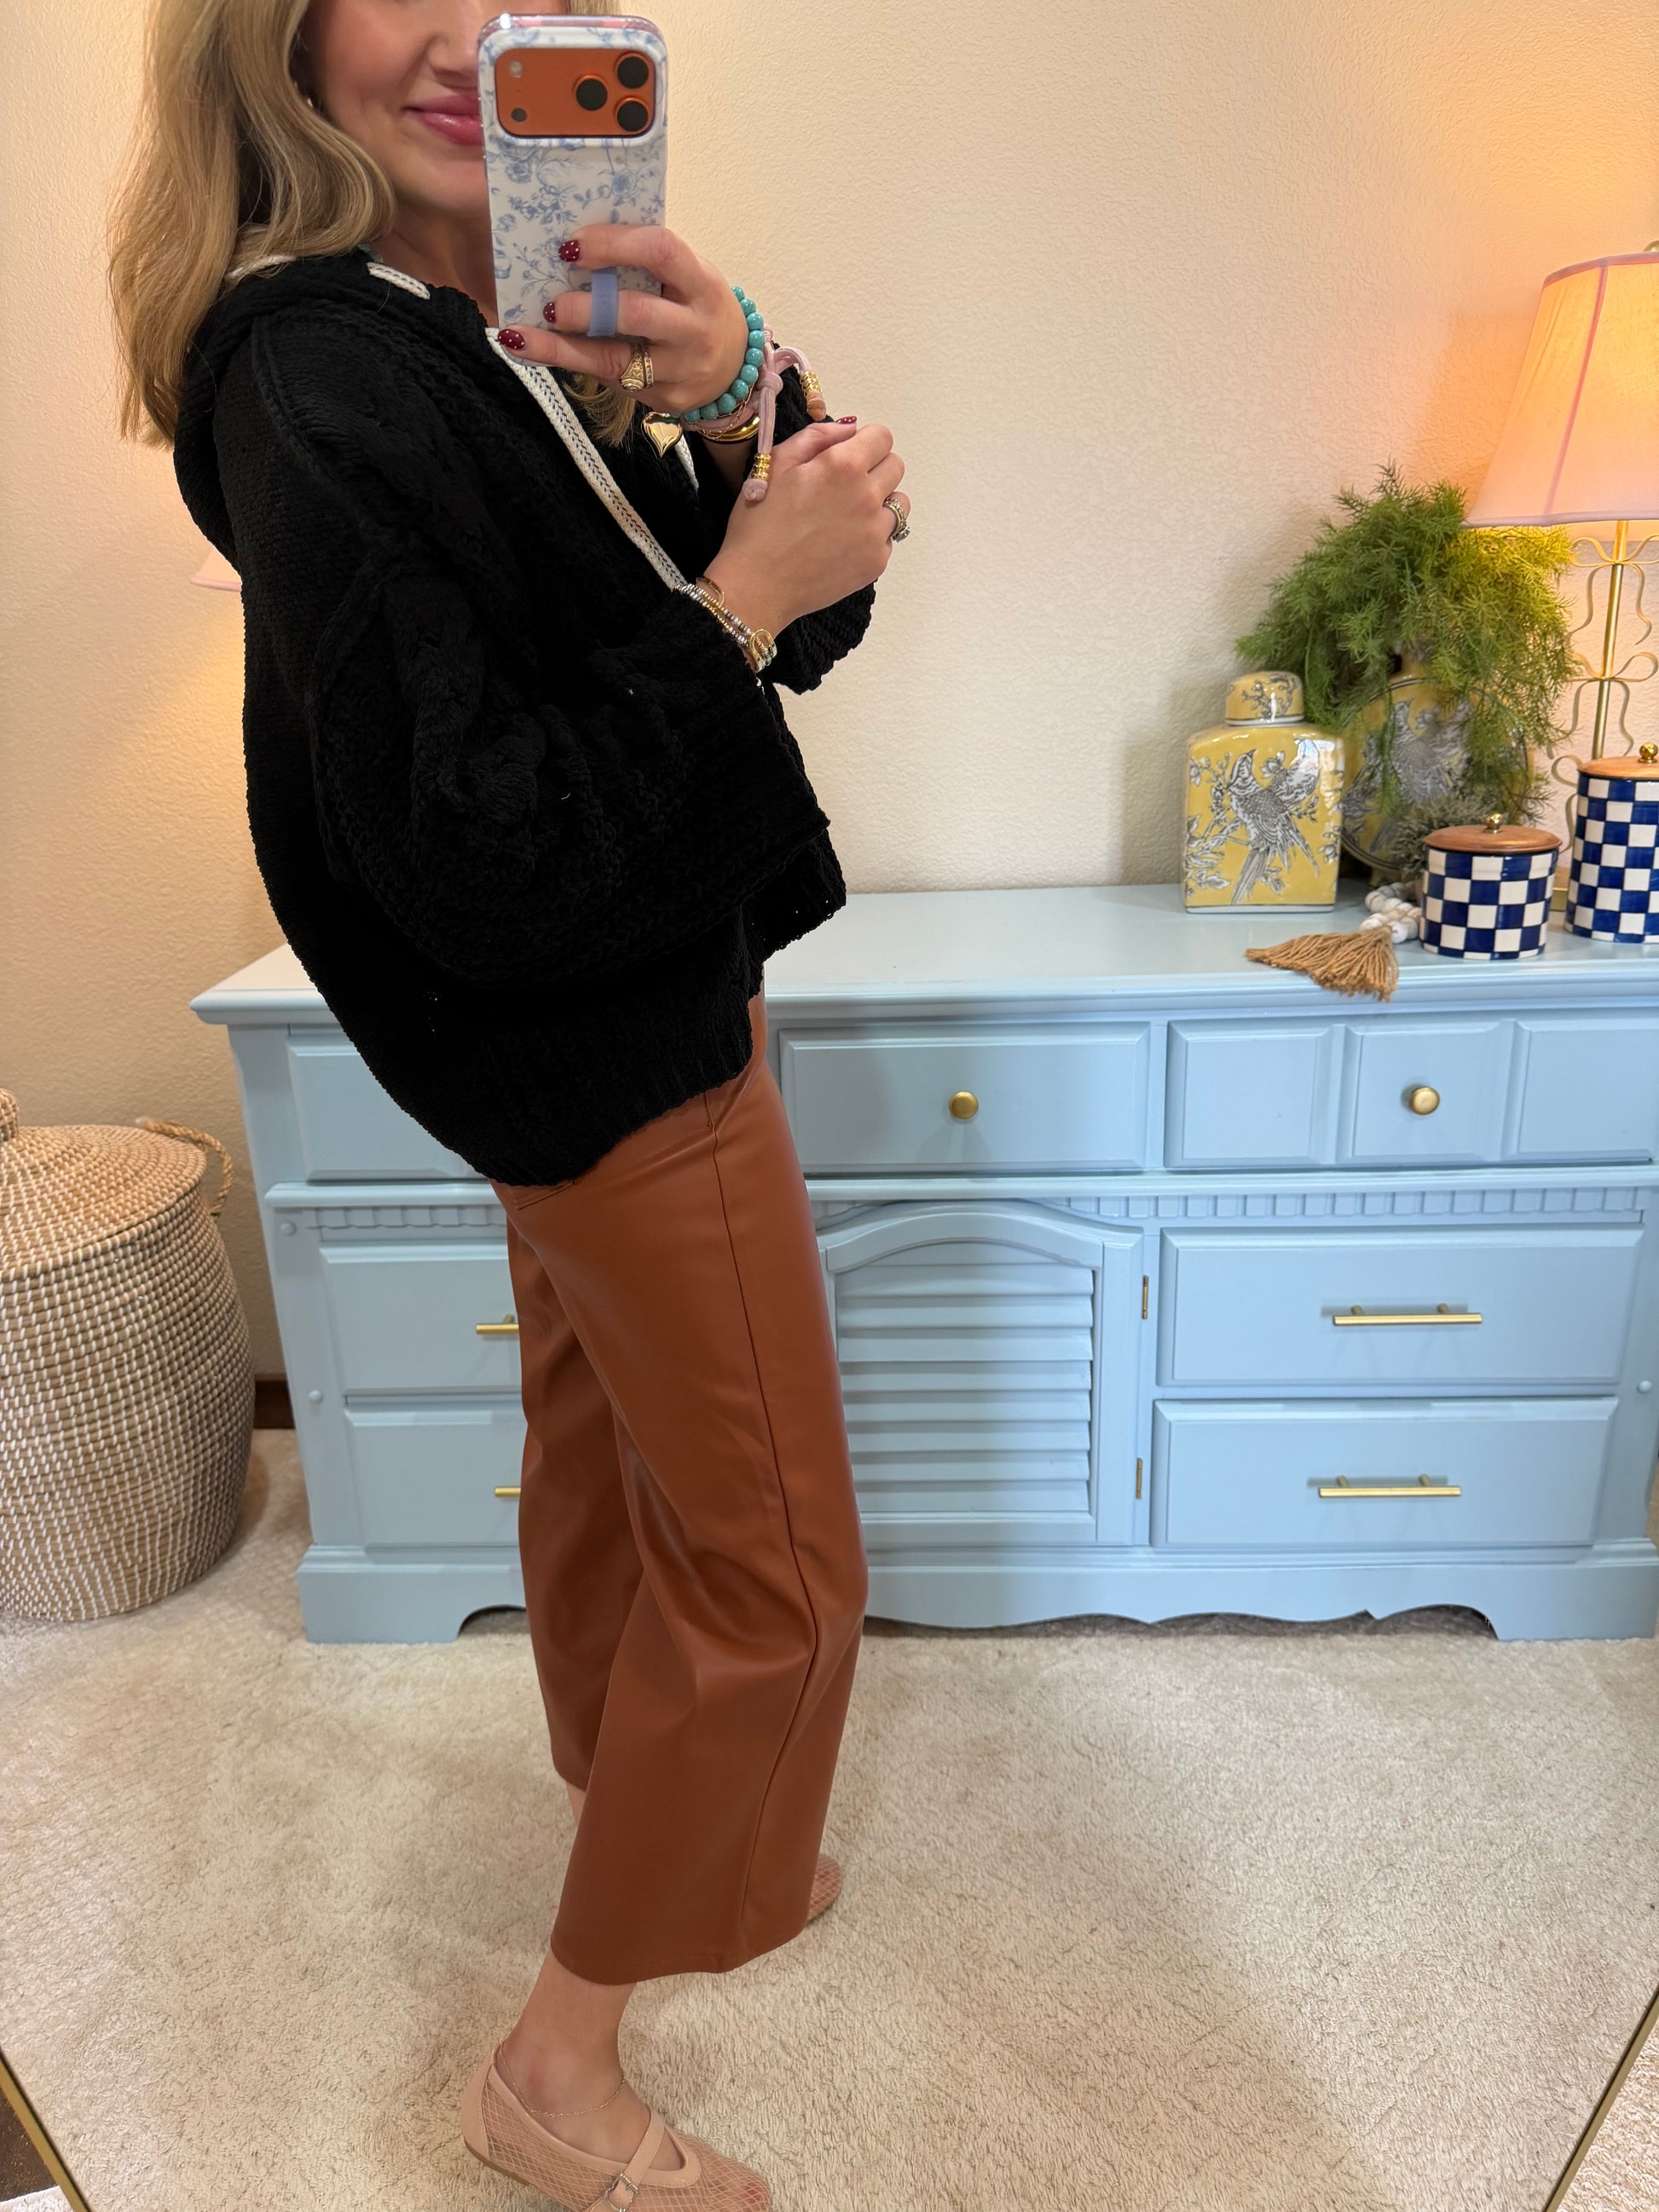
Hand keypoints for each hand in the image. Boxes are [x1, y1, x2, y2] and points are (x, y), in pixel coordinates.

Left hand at [496, 222, 749, 415]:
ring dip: (563, 348)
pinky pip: (612, 381)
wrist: (735, 368)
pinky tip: (540, 353)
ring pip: (615, 360)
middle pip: (637, 313)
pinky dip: (573, 365)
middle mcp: (696, 329)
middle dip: (587, 307)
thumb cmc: (696, 307)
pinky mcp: (665, 398)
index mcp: (703, 283)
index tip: (571, 245)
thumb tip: (577, 244)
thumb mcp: (687, 276)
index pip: (661, 251)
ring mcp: (681, 369)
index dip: (613, 244)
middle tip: (549, 303)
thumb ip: (648, 261)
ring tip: (523, 337)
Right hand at [704, 419, 907, 638]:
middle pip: (895, 467)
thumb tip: (850, 429)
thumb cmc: (759, 523)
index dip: (865, 442)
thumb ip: (817, 437)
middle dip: (874, 468)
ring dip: (880, 503)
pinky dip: (872, 536)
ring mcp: (876, 532)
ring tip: (847, 516)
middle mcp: (868, 496)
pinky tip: (842, 543)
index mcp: (844, 466)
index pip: (883, 437)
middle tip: (844, 486)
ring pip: (899, 504)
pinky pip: (888, 538)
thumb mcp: (776, 464)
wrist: (758, 584)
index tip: (848, 455)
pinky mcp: (877, 562)